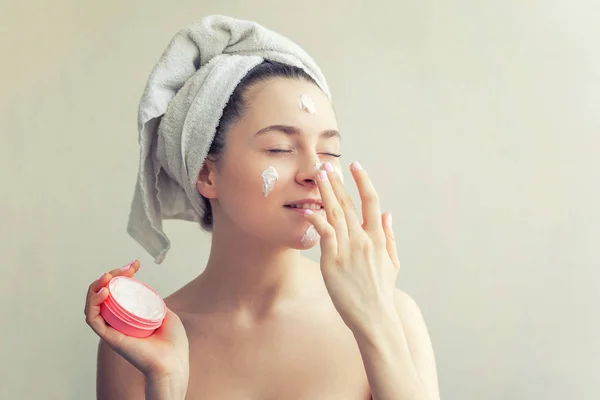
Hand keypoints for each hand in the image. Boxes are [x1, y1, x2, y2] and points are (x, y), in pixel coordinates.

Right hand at [84, 260, 188, 380]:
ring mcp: (113, 329)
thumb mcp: (165, 314)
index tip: (135, 265)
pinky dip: (94, 304)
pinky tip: (104, 292)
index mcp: (129, 317)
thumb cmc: (173, 344)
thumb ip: (154, 304)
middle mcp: (118, 323)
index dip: (122, 275)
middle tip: (126, 268)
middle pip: (103, 295)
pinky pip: (93, 320)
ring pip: (93, 306)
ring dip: (96, 287)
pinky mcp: (110, 338)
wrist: (174, 362)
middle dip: (111, 276)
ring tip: (107, 277)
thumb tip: (149, 293)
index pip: (118, 292)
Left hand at [304, 162, 400, 331]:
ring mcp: (348, 249)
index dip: (363, 181)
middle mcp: (363, 239)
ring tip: (317, 176)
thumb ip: (389, 236)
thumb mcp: (392, 262)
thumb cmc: (382, 291)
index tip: (355, 166)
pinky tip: (308, 208)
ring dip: (326, 192)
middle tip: (326, 165)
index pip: (371, 201)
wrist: (375, 316)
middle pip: (348, 203)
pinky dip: (316, 219)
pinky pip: (324, 234)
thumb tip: (389, 214)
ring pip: (335, 213)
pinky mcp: (333, 261)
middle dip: (337, 182)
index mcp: (378, 237)